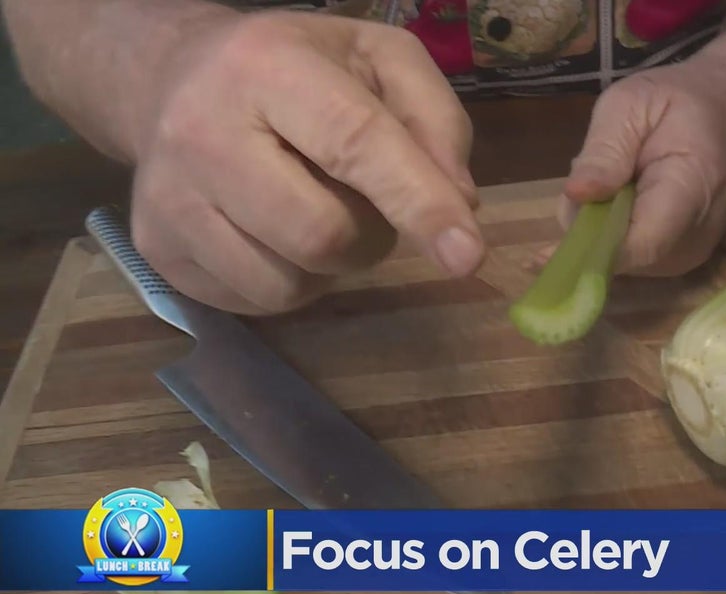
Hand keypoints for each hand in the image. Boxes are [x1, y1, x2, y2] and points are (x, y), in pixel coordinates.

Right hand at [128, 10, 482, 314]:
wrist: (168, 79)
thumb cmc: (295, 68)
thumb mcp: (377, 58)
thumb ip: (434, 118)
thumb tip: (460, 203)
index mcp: (268, 66)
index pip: (354, 143)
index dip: (418, 202)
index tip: (467, 255)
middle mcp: (203, 132)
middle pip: (321, 234)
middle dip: (370, 237)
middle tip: (363, 203)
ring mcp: (170, 199)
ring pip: (289, 285)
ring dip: (332, 266)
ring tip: (315, 210)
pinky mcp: (158, 251)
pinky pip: (257, 304)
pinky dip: (292, 281)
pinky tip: (276, 232)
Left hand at [545, 58, 725, 275]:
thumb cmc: (679, 102)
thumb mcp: (633, 103)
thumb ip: (606, 149)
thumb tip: (577, 196)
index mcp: (691, 190)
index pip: (639, 244)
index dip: (589, 256)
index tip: (537, 256)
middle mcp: (692, 238)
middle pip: (617, 257)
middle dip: (585, 225)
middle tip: (593, 170)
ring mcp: (685, 256)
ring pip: (613, 260)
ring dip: (594, 225)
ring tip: (614, 175)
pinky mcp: (673, 262)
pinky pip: (622, 256)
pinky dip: (607, 230)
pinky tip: (621, 194)